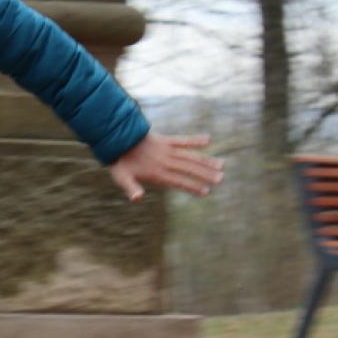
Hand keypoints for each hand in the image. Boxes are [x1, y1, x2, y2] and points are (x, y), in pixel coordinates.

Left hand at [108, 132, 223, 201]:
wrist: (116, 139)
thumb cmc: (120, 162)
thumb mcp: (122, 178)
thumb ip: (131, 188)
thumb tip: (137, 198)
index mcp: (157, 173)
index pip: (179, 181)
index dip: (193, 186)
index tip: (206, 191)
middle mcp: (165, 162)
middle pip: (189, 169)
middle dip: (205, 174)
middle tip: (220, 179)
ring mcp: (167, 150)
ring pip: (190, 156)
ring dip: (205, 160)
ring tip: (221, 164)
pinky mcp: (166, 140)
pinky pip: (183, 140)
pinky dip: (195, 140)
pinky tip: (208, 139)